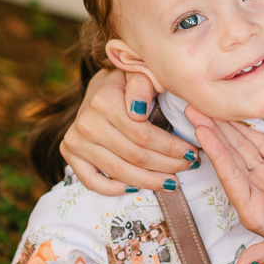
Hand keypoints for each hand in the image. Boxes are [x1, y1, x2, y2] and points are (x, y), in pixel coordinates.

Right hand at [60, 68, 196, 193]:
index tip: (193, 152)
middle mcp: (86, 122)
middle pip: (134, 155)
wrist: (100, 88)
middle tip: (189, 167)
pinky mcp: (69, 153)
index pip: (144, 134)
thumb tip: (139, 111)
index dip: (172, 147)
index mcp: (103, 101)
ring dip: (149, 181)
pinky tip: (138, 189)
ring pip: (118, 171)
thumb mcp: (139, 74)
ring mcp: (75, 140)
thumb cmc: (129, 82)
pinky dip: (114, 190)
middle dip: (167, 165)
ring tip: (172, 183)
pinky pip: (91, 181)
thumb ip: (142, 86)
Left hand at [187, 107, 263, 263]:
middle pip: (229, 157)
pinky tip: (233, 115)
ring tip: (206, 106)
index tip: (202, 132)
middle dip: (211, 133)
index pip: (230, 177)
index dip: (216, 153)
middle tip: (192, 108)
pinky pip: (262, 142)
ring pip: (242, 146)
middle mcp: (254, 190)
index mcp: (252, 210)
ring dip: (225, 127)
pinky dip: (248, 128)